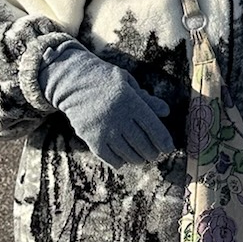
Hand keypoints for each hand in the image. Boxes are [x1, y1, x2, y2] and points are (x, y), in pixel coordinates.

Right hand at [41, 43, 174, 166]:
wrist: (72, 81)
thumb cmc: (104, 80)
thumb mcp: (127, 82)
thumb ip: (146, 99)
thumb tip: (166, 112)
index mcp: (130, 101)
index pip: (153, 127)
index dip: (164, 141)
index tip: (169, 148)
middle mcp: (118, 117)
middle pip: (142, 143)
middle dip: (152, 152)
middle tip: (154, 154)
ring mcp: (104, 129)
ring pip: (128, 153)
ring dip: (138, 158)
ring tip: (141, 158)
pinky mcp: (91, 138)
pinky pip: (110, 157)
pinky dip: (119, 161)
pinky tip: (123, 159)